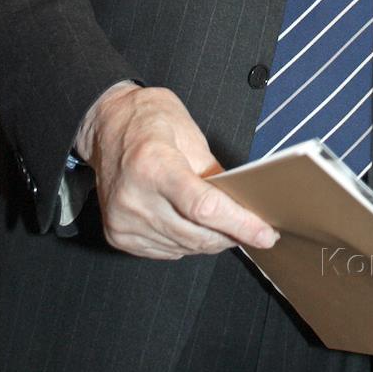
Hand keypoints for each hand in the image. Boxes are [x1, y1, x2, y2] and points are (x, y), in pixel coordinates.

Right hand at [76, 83, 278, 259]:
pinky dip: (186, 243)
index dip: (239, 224)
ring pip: (183, 247)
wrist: (106, 125)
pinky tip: (192, 223)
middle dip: (231, 235)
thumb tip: (241, 202)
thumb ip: (213, 172)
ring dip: (210, 240)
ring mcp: (123, 220)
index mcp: (153, 165)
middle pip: (196, 234)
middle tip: (254, 228)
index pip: (204, 208)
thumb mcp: (190, 133)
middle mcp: (134, 197)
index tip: (265, 234)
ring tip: (224, 223)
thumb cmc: (148, 120)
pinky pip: (165, 251)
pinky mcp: (117, 235)